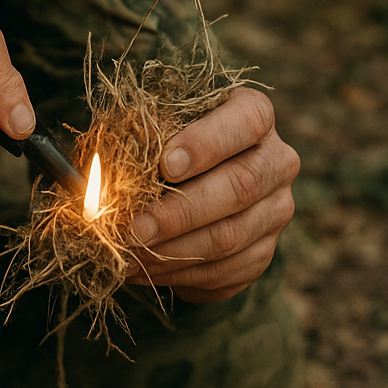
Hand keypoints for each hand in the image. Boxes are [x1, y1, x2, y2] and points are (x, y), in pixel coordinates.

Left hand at [124, 87, 298, 302]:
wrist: (198, 174)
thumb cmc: (170, 134)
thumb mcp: (159, 121)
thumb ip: (144, 133)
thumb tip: (111, 165)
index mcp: (254, 113)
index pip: (245, 122)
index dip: (206, 144)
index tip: (165, 165)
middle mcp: (276, 161)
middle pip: (239, 187)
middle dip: (180, 212)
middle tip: (136, 227)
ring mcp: (275, 210)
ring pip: (230, 237)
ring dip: (174, 251)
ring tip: (130, 253)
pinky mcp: (263, 252)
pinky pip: (224, 271)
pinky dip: (178, 274)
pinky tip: (142, 269)